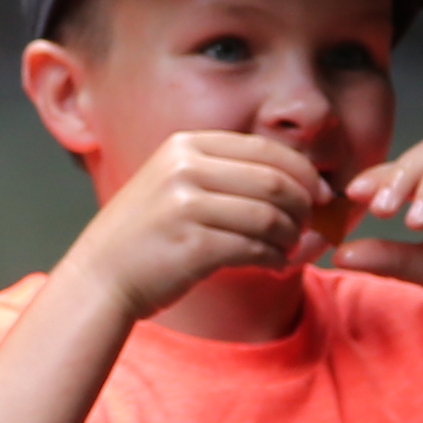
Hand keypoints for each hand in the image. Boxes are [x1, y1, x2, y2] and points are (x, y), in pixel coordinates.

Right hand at [65, 128, 332, 318]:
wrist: (101, 276)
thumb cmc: (151, 235)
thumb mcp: (179, 183)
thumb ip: (231, 174)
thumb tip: (309, 184)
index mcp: (185, 145)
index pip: (265, 149)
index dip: (304, 172)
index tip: (321, 195)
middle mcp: (184, 168)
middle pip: (274, 180)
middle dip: (302, 207)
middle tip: (307, 227)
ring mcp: (185, 206)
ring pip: (269, 216)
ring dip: (290, 237)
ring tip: (288, 250)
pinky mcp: (192, 245)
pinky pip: (255, 248)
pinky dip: (275, 258)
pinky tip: (274, 265)